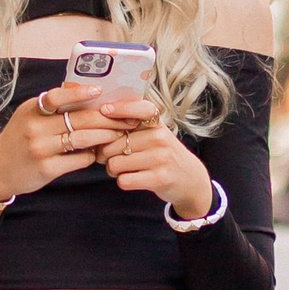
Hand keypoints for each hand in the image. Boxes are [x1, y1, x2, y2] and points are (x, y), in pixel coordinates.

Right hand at [0, 72, 121, 211]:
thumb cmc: (18, 140)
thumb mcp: (28, 117)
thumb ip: (51, 107)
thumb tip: (86, 94)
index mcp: (31, 109)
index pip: (58, 96)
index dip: (81, 93)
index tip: (100, 91)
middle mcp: (34, 127)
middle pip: (79, 119)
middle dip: (107, 118)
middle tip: (125, 118)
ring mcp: (40, 149)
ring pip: (83, 139)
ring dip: (105, 136)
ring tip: (118, 134)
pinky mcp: (46, 169)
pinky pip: (79, 159)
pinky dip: (92, 155)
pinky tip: (97, 153)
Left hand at [95, 97, 214, 218]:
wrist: (190, 179)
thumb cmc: (162, 154)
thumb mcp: (154, 133)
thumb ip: (132, 123)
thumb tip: (98, 117)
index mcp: (156, 123)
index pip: (139, 108)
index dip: (120, 108)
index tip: (104, 110)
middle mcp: (159, 137)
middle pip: (113, 144)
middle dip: (104, 154)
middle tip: (109, 158)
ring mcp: (161, 157)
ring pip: (115, 163)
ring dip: (112, 170)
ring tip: (122, 169)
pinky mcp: (159, 178)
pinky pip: (124, 180)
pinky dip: (122, 181)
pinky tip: (130, 178)